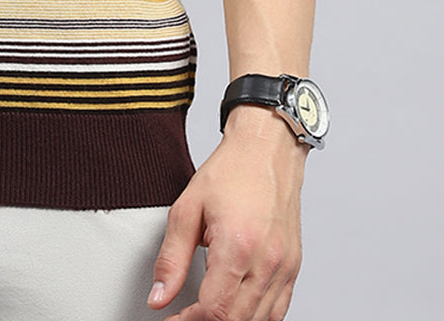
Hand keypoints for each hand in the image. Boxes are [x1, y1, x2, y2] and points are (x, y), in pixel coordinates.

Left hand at [148, 107, 307, 320]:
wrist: (267, 150)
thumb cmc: (231, 172)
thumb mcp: (187, 209)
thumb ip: (171, 259)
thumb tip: (159, 297)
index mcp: (238, 247)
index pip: (213, 311)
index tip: (171, 319)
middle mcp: (267, 262)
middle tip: (184, 315)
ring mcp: (285, 267)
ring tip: (206, 312)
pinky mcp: (293, 267)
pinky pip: (278, 310)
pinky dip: (255, 317)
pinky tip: (236, 309)